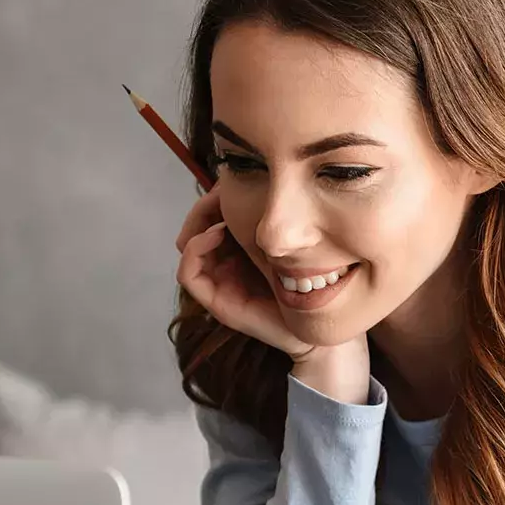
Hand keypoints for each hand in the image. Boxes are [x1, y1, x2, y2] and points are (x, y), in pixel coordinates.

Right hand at [175, 186, 317, 360]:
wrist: (316, 324)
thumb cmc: (308, 281)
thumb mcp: (288, 238)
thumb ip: (269, 217)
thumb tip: (250, 180)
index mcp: (240, 248)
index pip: (213, 216)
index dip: (216, 197)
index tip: (231, 181)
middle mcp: (225, 264)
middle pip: (197, 227)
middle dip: (205, 208)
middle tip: (221, 191)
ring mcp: (218, 282)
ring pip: (188, 245)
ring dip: (198, 224)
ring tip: (221, 212)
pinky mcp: (216, 301)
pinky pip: (188, 273)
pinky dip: (195, 250)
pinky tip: (216, 233)